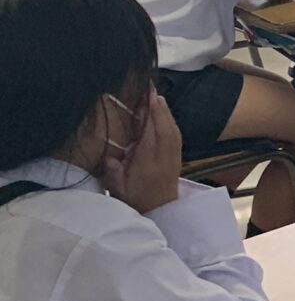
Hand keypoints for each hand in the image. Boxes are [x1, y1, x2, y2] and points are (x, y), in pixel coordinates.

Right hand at [103, 92, 182, 213]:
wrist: (159, 212)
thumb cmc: (134, 199)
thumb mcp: (116, 186)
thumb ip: (113, 169)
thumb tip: (112, 155)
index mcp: (149, 161)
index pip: (152, 132)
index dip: (152, 113)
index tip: (148, 97)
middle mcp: (164, 156)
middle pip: (165, 127)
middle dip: (159, 107)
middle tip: (151, 89)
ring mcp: (173, 156)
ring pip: (172, 129)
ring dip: (165, 112)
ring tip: (156, 96)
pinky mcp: (176, 157)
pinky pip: (174, 135)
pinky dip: (169, 122)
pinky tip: (163, 113)